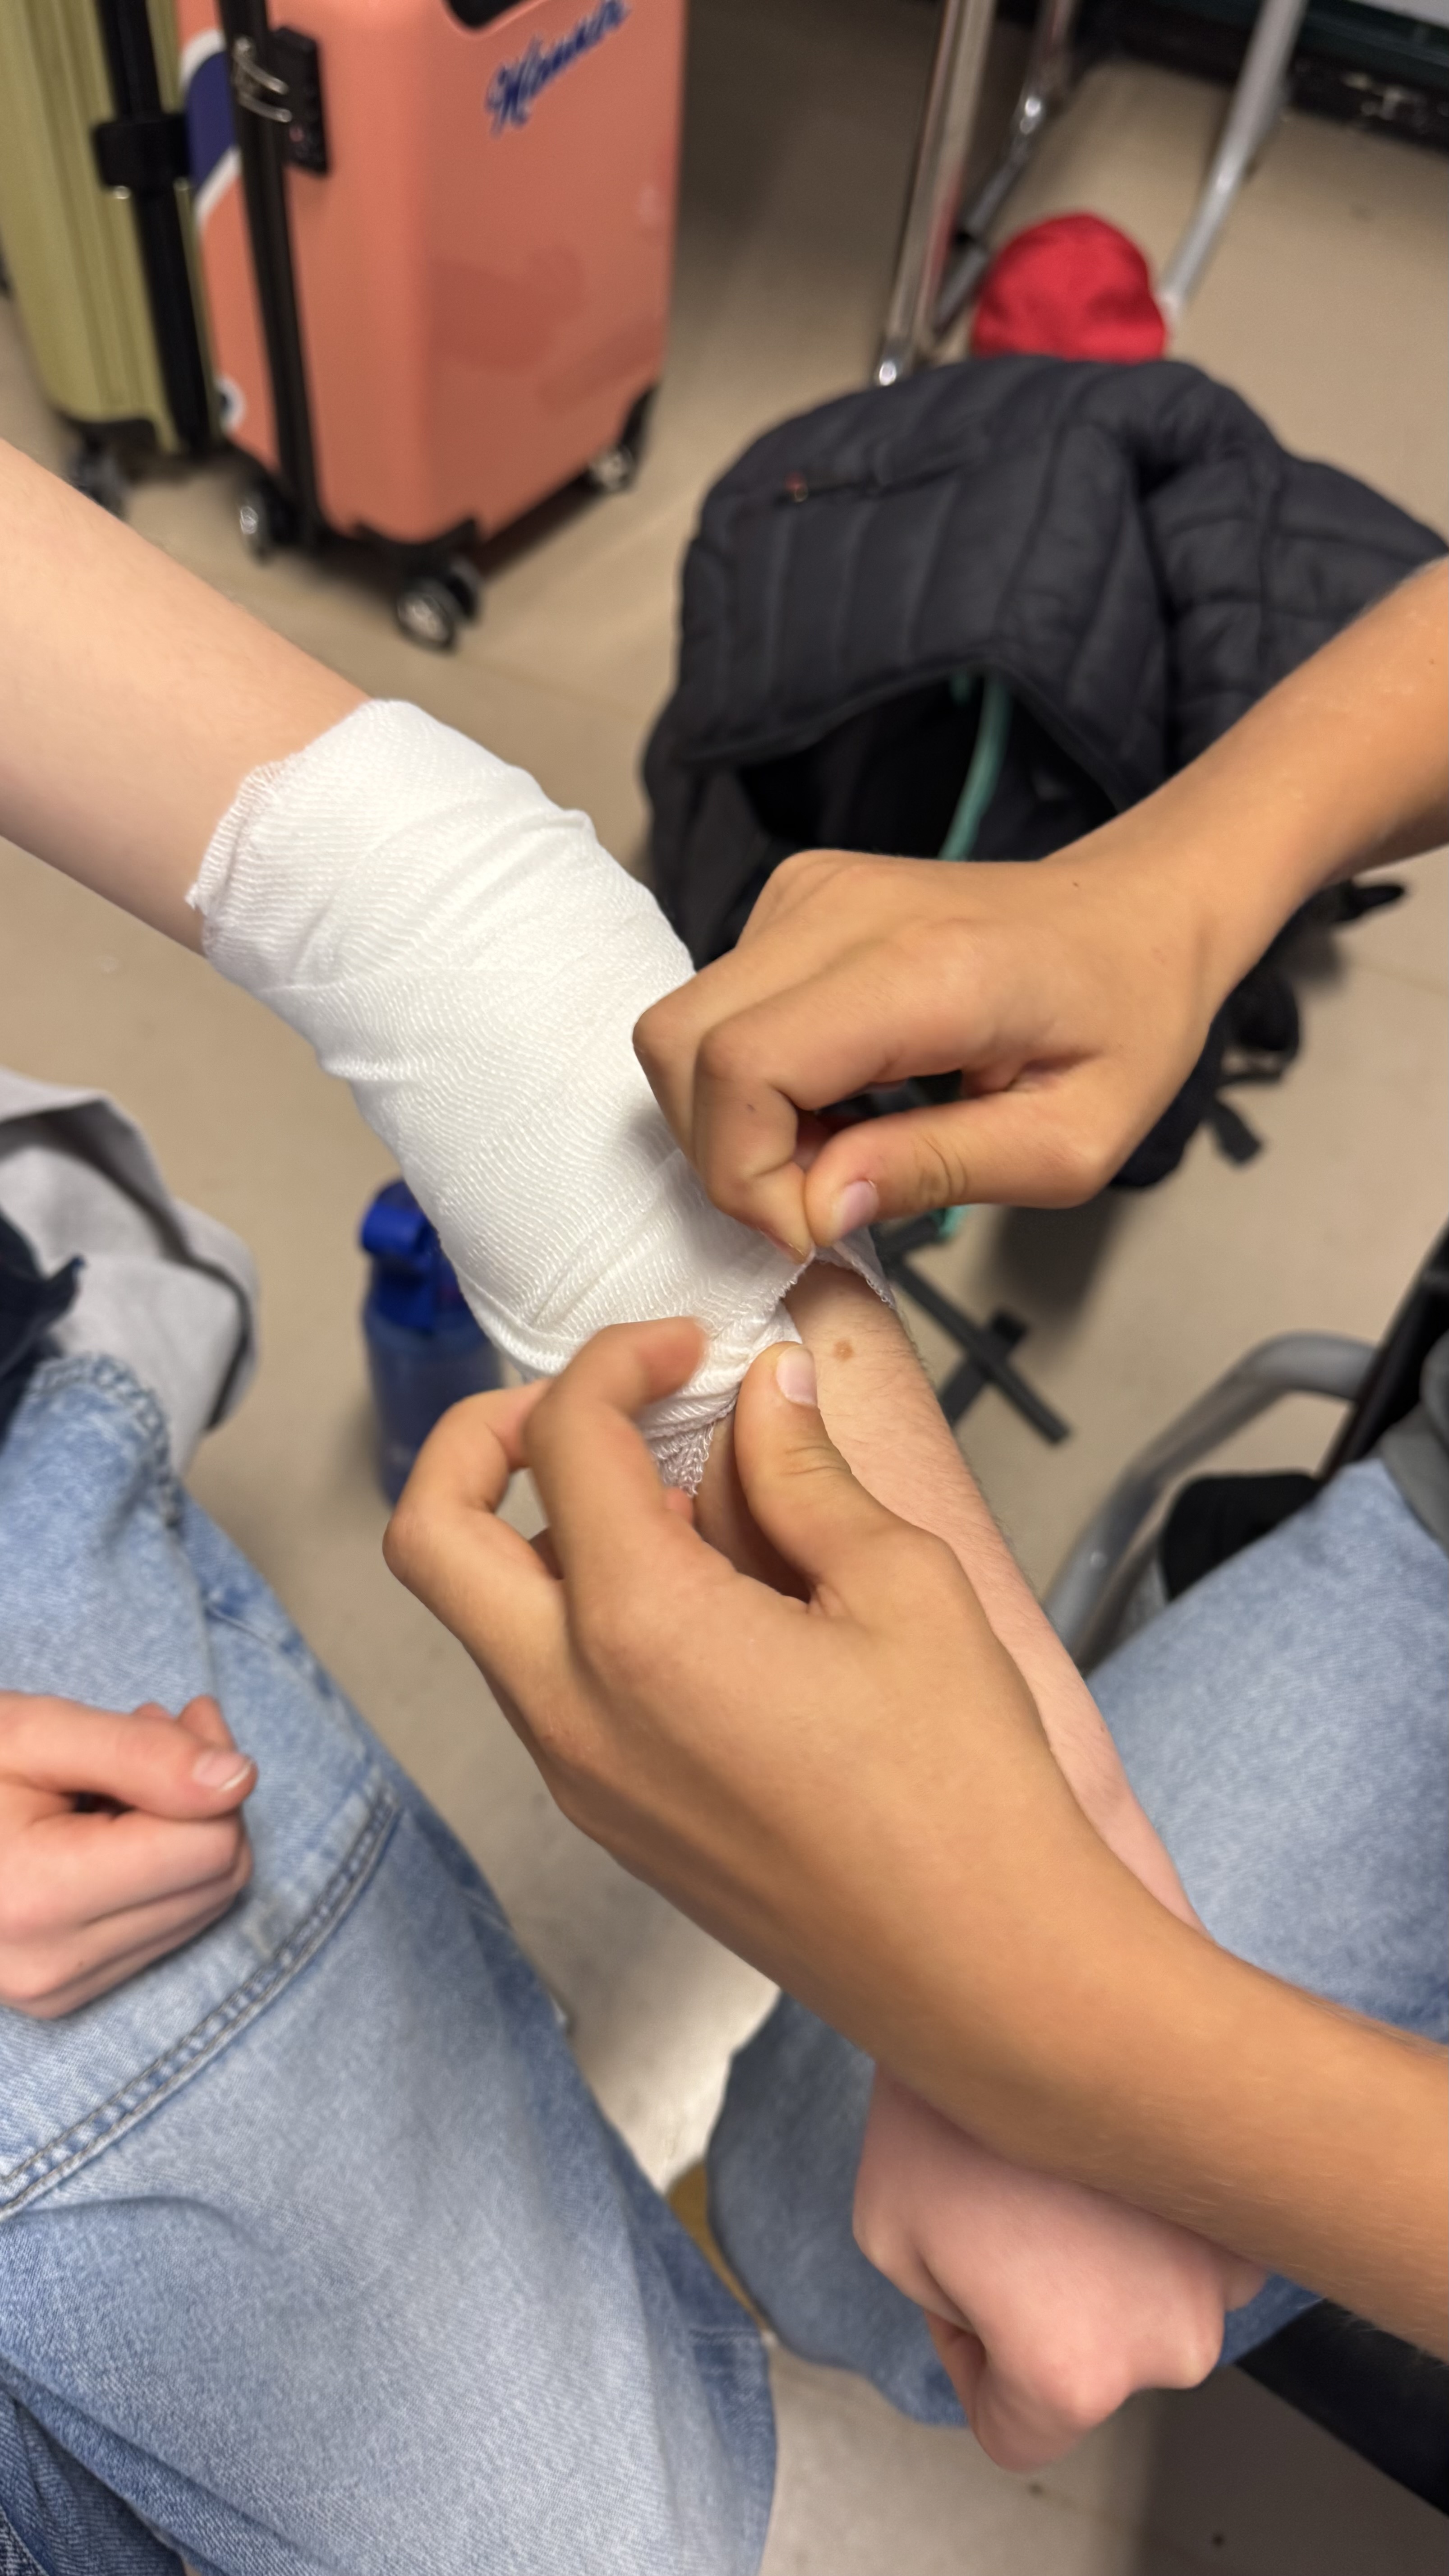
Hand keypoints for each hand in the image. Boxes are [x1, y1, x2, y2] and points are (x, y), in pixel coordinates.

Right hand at [0, 1692, 254, 2016]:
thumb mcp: (37, 1733)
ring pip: (204, 1906)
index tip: (176, 1714)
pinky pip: (166, 1930)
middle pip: (217, 1879)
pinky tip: (110, 1824)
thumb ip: (143, 1755)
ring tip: (121, 1776)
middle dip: (207, 1797)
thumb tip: (240, 1778)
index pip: (208, 1846)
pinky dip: (160, 1869)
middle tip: (153, 1729)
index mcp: (38, 1897)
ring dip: (186, 1829)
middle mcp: (51, 1966)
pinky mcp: (63, 1997)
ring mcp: (56, 1992)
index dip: (212, 1768)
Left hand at [383, 1317, 1174, 2124]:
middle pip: (429, 1534)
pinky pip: (542, 1683)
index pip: (563, 1441)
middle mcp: (573, 1709)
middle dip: (485, 1436)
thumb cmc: (965, 1791)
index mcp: (641, 1634)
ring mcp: (579, 1776)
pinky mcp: (611, 1820)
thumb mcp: (903, 1586)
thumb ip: (807, 1474)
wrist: (988, 1976)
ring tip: (675, 1498)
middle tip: (597, 1405)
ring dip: (537, 1528)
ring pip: (479, 1615)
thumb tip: (763, 1394)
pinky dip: (578, 1609)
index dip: (617, 1360)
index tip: (685, 1348)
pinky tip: (700, 1594)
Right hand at [634, 843, 1218, 1254]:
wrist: (1137, 912)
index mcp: (924, 969)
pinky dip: (752, 1083)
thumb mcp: (1071, 1143)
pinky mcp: (794, 899)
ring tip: (841, 1149)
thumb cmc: (1124, 1023)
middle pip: (681, 1044)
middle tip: (821, 1198)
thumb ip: (935, 1174)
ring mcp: (808, 893)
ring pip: (684, 1031)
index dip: (748, 1173)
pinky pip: (718, 1010)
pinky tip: (840, 1101)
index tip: (815, 1227)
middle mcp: (844, 910)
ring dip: (738, 1121)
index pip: (743, 1066)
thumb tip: (813, 1209)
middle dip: (725, 1155)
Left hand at [854, 2069, 1258, 2470]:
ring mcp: (1224, 2280)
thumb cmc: (948, 2104)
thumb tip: (999, 2315)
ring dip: (1107, 2260)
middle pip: (1088, 2364)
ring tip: (1058, 2167)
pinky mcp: (1249, 2213)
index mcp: (1073, 2375)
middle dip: (1042, 2305)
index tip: (959, 2282)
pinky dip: (1156, 2213)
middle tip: (1006, 2202)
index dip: (966, 2358)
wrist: (1032, 1984)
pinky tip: (1110, 2148)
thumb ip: (950, 2311)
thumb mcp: (890, 2235)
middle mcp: (1171, 2345)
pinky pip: (1190, 2249)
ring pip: (1145, 2305)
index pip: (1015, 2430)